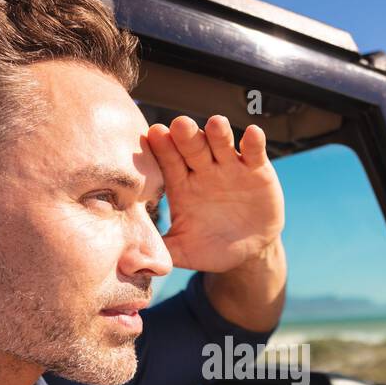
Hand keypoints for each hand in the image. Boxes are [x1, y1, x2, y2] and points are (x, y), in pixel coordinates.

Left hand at [145, 115, 284, 273]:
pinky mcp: (257, 169)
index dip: (163, 149)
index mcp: (181, 184)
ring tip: (216, 124)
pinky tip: (253, 134)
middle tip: (180, 124)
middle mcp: (203, 170)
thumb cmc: (211, 247)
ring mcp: (230, 166)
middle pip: (192, 147)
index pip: (169, 163)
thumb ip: (163, 249)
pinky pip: (254, 152)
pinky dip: (255, 142)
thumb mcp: (186, 251)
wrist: (248, 251)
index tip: (155, 134)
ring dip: (219, 133)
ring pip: (222, 143)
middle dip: (187, 135)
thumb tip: (129, 260)